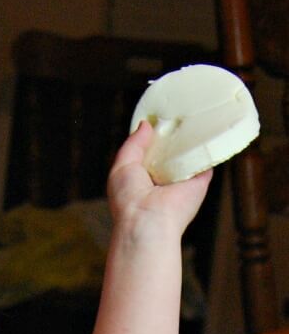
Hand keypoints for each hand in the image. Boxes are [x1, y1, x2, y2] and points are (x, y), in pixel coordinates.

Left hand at [107, 120, 211, 238]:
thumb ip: (133, 144)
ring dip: (192, 139)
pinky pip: (207, 160)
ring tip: (194, 114)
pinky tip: (211, 128)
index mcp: (142, 179)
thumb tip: (146, 125)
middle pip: (171, 153)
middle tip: (177, 114)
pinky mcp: (200, 182)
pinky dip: (210, 147)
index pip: (150, 154)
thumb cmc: (129, 199)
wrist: (148, 220)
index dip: (153, 137)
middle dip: (173, 135)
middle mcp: (163, 181)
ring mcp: (182, 181)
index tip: (158, 118)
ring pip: (189, 155)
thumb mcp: (121, 166)